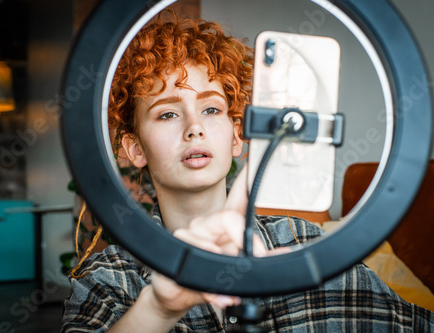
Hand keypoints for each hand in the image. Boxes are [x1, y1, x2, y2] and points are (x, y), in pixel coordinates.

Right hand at [148, 166, 277, 316]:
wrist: (177, 294)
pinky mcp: (176, 249)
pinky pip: (195, 257)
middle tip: (254, 257)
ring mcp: (189, 235)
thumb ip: (260, 262)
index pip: (236, 197)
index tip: (253, 161)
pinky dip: (211, 283)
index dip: (244, 179)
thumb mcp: (237, 269)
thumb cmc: (207, 276)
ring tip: (228, 284)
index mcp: (223, 226)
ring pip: (207, 239)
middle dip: (243, 239)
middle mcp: (206, 225)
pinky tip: (219, 294)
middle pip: (226, 217)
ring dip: (222, 264)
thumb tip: (286, 256)